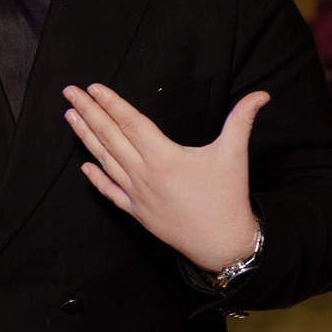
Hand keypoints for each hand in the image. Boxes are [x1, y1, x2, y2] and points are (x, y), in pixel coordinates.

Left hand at [63, 83, 269, 271]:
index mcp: (164, 156)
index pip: (130, 122)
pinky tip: (84, 166)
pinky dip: (96, 178)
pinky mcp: (138, 212)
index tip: (93, 87)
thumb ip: (242, 120)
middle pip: (110, 137)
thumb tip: (261, 94)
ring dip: (86, 138)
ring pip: (105, 161)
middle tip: (70, 93)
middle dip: (88, 112)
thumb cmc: (228, 198)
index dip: (110, 103)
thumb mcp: (235, 154)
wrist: (222, 244)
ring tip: (70, 117)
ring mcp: (137, 195)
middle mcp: (145, 174)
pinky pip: (110, 192)